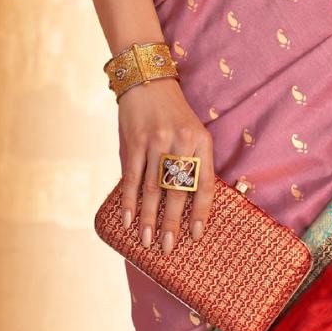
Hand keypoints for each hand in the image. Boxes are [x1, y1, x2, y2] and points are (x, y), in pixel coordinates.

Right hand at [116, 78, 215, 250]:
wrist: (148, 82)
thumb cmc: (173, 114)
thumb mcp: (192, 133)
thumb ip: (192, 162)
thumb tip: (188, 205)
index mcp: (202, 142)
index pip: (204, 183)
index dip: (200, 212)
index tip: (195, 235)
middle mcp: (181, 142)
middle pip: (177, 189)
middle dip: (172, 222)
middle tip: (168, 248)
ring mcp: (157, 141)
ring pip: (152, 187)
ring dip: (147, 217)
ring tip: (146, 241)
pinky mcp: (135, 141)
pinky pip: (132, 176)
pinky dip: (128, 200)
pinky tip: (127, 219)